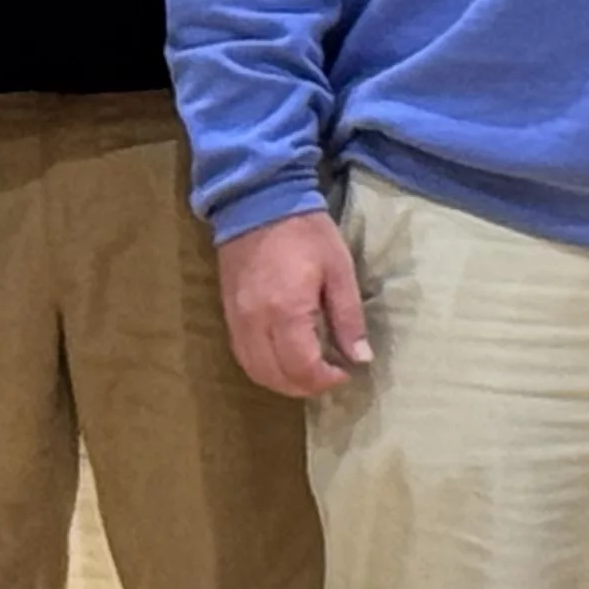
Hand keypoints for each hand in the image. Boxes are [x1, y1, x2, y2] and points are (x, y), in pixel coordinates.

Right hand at [220, 209, 370, 399]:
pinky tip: (283, 359)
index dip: (325, 380)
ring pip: (254, 371)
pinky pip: (242, 354)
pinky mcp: (228, 313)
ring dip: (282, 382)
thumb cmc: (306, 232)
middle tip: (328, 377)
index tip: (345, 371)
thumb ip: (348, 318)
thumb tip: (360, 358)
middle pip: (275, 377)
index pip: (302, 368)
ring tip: (308, 373)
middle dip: (305, 386)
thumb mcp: (339, 270)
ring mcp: (237, 319)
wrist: (259, 201)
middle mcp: (255, 322)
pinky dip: (264, 367)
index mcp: (286, 311)